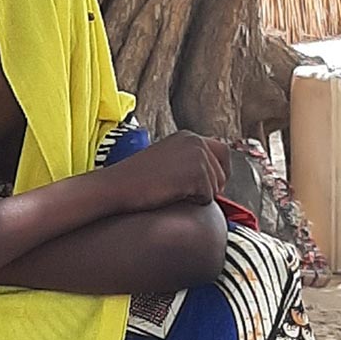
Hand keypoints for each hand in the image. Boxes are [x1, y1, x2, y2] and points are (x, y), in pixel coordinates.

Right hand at [103, 130, 230, 211]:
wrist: (118, 185)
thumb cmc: (136, 179)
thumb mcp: (165, 160)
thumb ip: (187, 161)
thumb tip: (212, 176)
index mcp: (188, 136)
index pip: (222, 152)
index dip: (221, 172)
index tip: (212, 186)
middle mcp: (196, 142)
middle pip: (222, 172)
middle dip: (210, 188)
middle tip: (186, 194)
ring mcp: (197, 156)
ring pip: (215, 187)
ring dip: (199, 196)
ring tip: (172, 192)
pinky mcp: (196, 173)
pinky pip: (207, 197)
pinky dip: (193, 202)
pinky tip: (171, 195)